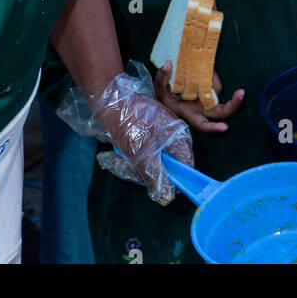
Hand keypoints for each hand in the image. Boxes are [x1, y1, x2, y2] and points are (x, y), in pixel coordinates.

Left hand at [91, 73, 193, 204]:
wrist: (110, 101)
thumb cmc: (129, 124)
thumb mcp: (142, 155)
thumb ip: (156, 176)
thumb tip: (167, 196)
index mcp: (178, 136)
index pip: (187, 164)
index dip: (177, 179)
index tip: (163, 188)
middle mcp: (173, 134)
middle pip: (169, 165)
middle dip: (150, 172)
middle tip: (132, 170)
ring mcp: (161, 133)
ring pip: (155, 160)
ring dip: (137, 165)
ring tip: (120, 159)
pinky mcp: (148, 133)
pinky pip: (146, 152)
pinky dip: (133, 157)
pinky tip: (120, 155)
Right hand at [154, 60, 244, 133]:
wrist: (168, 87)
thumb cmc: (163, 94)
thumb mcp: (159, 89)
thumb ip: (162, 78)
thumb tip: (168, 64)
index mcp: (190, 114)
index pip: (203, 125)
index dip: (213, 128)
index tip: (225, 127)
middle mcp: (202, 108)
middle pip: (221, 112)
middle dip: (233, 105)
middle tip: (241, 92)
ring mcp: (207, 97)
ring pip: (217, 90)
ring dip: (213, 80)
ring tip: (201, 69)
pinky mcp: (210, 86)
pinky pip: (215, 81)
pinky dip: (211, 75)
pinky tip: (203, 67)